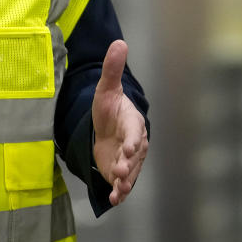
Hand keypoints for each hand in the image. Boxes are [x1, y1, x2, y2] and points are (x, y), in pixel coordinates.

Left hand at [91, 40, 147, 205]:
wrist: (107, 129)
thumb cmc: (109, 108)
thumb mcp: (106, 88)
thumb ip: (112, 69)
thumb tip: (119, 42)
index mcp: (132, 123)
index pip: (135, 131)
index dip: (133, 139)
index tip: (130, 146)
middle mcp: (134, 143)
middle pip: (134, 155)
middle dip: (128, 163)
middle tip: (120, 169)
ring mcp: (128, 161)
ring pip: (130, 172)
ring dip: (124, 181)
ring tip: (118, 190)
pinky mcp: (120, 173)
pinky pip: (122, 184)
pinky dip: (119, 193)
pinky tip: (113, 200)